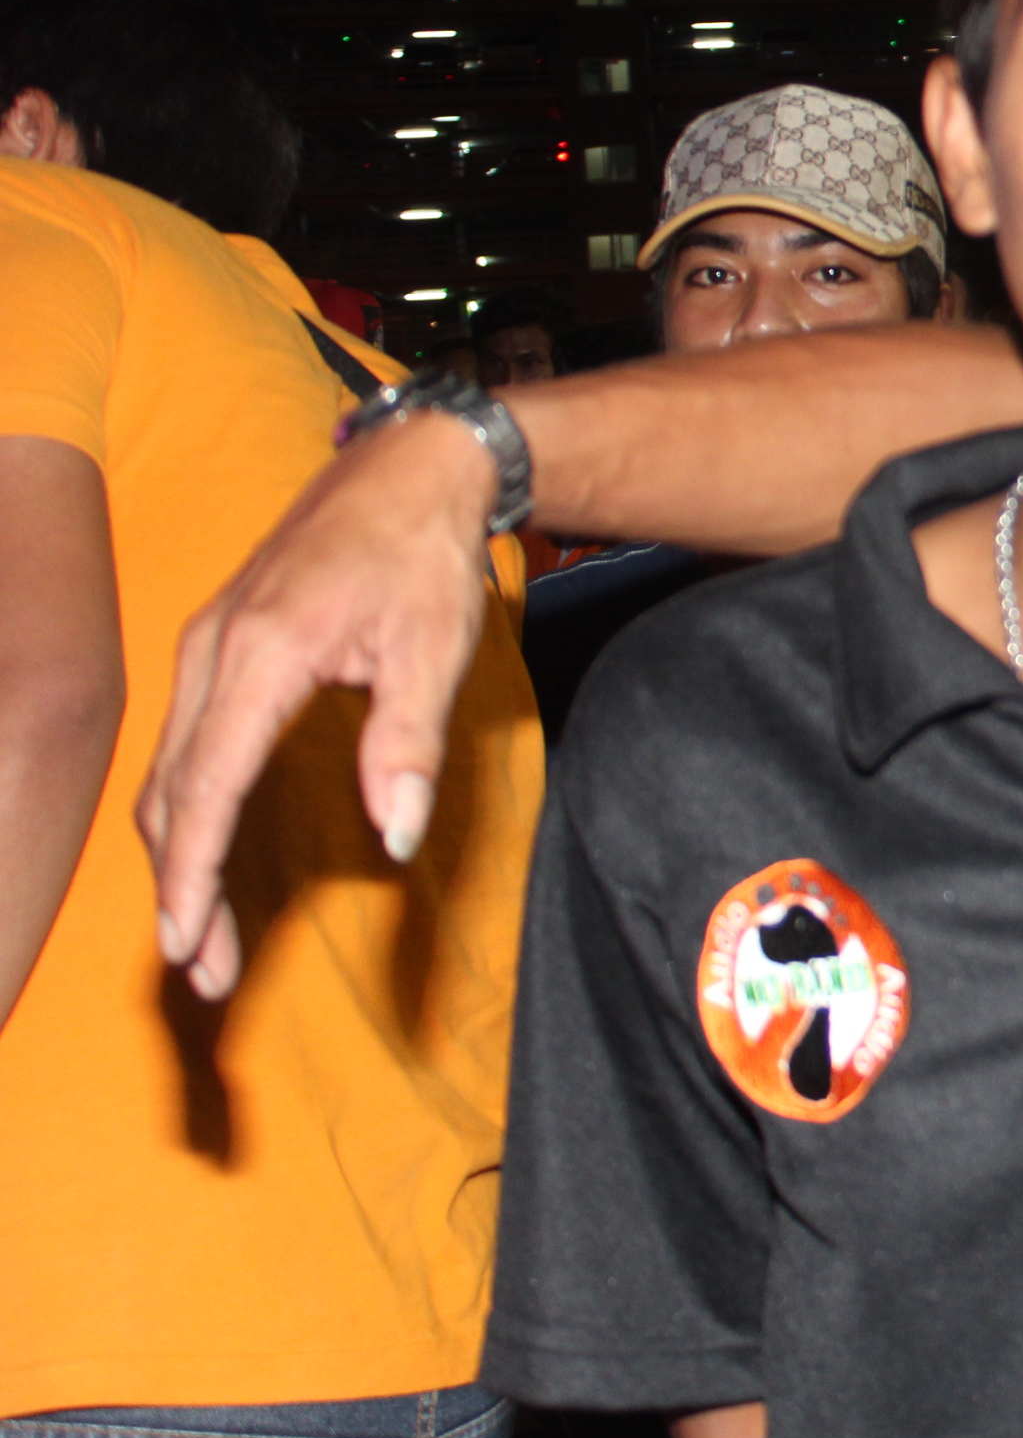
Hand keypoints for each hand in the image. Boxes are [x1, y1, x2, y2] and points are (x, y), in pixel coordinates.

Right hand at [139, 412, 499, 998]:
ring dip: (181, 854)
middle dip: (182, 887)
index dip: (193, 873)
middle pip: (174, 792)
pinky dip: (189, 807)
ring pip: (171, 771)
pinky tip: (206, 851)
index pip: (208, 786)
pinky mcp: (219, 646)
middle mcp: (213, 652)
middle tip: (204, 970)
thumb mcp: (435, 647)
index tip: (186, 942)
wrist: (409, 467)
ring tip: (204, 933)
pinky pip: (186, 741)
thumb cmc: (423, 553)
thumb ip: (407, 743)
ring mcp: (208, 646)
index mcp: (260, 656)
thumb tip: (393, 834)